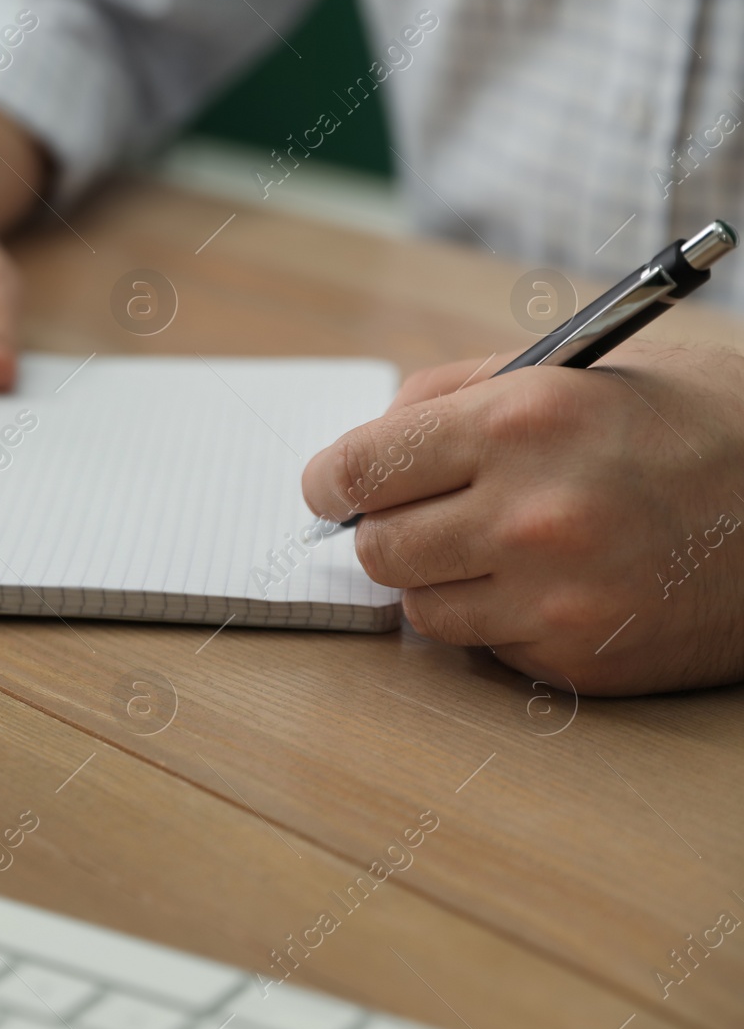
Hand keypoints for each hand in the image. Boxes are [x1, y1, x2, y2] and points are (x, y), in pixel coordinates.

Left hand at [301, 342, 743, 694]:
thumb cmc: (697, 423)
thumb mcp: (578, 368)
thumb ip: (456, 394)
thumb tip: (371, 439)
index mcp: (523, 421)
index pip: (361, 469)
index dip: (331, 482)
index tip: (331, 489)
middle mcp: (532, 512)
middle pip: (378, 548)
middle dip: (386, 531)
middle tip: (419, 517)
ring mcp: (557, 597)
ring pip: (421, 608)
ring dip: (440, 580)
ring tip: (499, 548)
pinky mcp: (581, 659)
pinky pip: (486, 647)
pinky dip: (498, 620)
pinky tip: (552, 585)